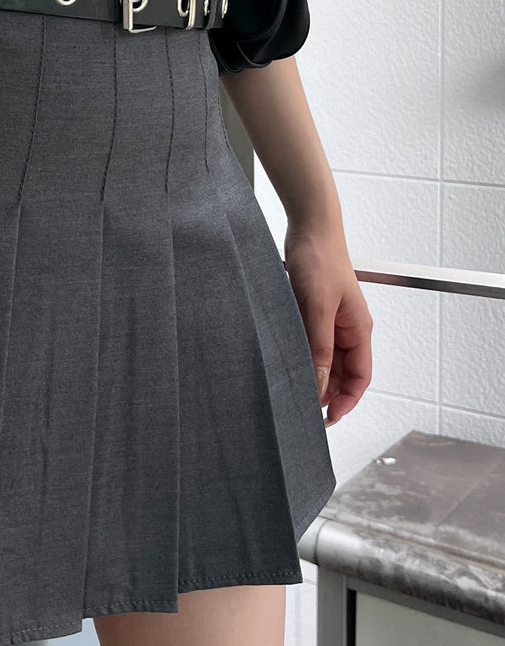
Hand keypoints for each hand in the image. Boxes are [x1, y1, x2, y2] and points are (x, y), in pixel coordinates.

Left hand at [283, 222, 373, 426]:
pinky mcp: (312, 312)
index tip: (328, 417)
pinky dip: (301, 355)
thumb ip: (319, 346)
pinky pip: (310, 342)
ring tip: (291, 387)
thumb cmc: (319, 259)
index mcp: (358, 329)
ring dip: (311, 374)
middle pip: (340, 372)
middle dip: (325, 391)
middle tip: (301, 407)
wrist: (308, 228)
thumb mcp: (317, 307)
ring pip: (324, 359)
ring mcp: (330, 320)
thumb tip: (319, 383)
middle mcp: (347, 328)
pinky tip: (285, 362)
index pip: (360, 377)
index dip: (347, 400)